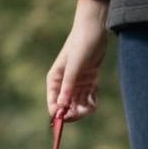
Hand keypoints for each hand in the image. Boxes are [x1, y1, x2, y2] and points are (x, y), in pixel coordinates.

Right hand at [46, 0, 109, 120]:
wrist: (94, 30)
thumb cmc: (80, 45)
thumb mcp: (74, 66)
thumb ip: (67, 86)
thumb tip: (61, 106)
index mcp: (55, 80)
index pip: (53, 103)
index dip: (58, 113)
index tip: (66, 118)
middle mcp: (64, 84)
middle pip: (66, 107)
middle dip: (73, 113)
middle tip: (81, 113)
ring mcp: (77, 84)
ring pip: (78, 105)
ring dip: (83, 110)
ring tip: (90, 107)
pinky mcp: (89, 82)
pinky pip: (88, 99)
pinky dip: (91, 103)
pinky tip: (94, 102)